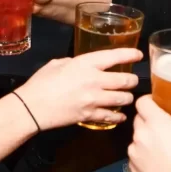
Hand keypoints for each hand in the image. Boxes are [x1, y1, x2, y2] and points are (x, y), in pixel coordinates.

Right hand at [15, 48, 141, 128]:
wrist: (32, 107)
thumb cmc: (41, 82)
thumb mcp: (57, 64)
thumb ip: (74, 63)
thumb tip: (82, 66)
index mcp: (85, 64)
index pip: (114, 57)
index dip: (130, 55)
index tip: (139, 55)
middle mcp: (94, 80)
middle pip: (125, 81)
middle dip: (132, 81)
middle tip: (133, 81)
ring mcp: (93, 99)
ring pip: (122, 99)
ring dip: (127, 98)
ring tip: (127, 98)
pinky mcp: (90, 115)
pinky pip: (111, 116)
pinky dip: (118, 116)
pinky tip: (119, 116)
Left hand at [128, 96, 170, 171]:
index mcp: (156, 122)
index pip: (142, 101)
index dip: (149, 100)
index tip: (159, 104)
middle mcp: (140, 135)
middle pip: (139, 119)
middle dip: (149, 120)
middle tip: (164, 125)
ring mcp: (134, 153)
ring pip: (137, 138)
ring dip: (146, 139)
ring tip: (161, 146)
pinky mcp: (132, 169)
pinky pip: (136, 156)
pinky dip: (144, 156)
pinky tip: (157, 163)